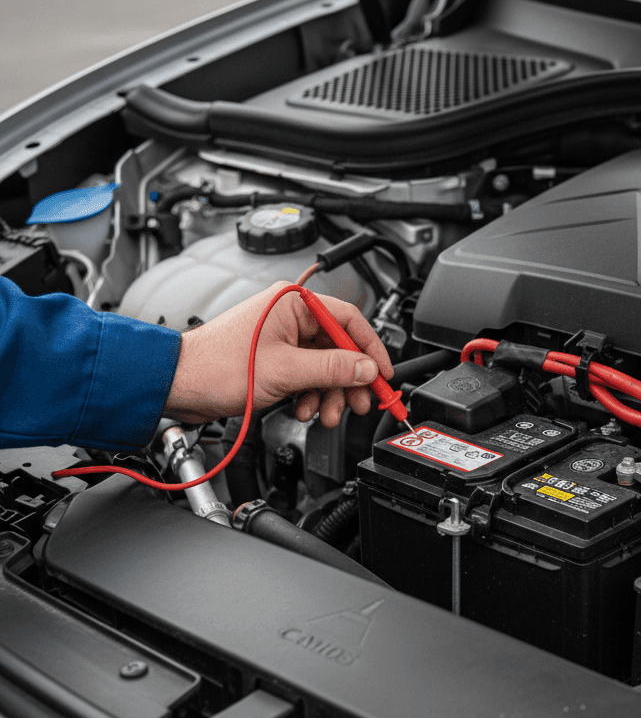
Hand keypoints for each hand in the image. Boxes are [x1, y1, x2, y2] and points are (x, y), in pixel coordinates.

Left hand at [163, 282, 392, 426]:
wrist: (179, 383)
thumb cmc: (216, 366)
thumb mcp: (286, 370)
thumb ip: (332, 369)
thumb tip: (366, 369)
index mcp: (294, 304)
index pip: (349, 320)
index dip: (371, 349)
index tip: (384, 375)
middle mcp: (290, 316)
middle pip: (340, 347)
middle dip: (350, 380)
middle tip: (361, 403)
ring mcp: (283, 338)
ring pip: (325, 366)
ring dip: (331, 393)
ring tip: (329, 414)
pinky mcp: (276, 358)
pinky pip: (308, 375)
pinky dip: (312, 395)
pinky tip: (306, 409)